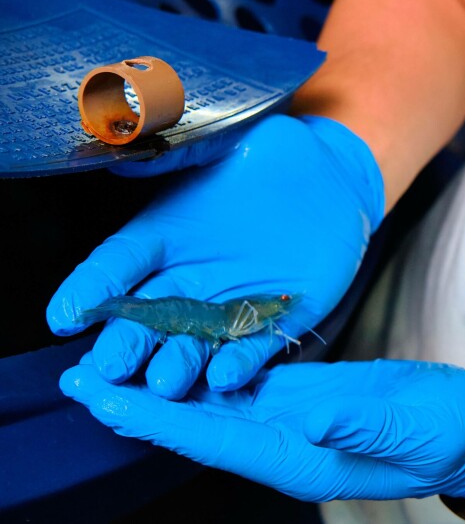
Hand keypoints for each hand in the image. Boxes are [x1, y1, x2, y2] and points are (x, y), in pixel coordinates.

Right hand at [47, 114, 383, 397]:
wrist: (338, 177)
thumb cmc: (278, 154)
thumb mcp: (230, 141)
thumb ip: (183, 152)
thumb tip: (124, 153)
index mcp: (166, 233)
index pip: (117, 265)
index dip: (91, 290)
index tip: (66, 317)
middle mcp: (190, 275)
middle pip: (148, 316)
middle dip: (127, 342)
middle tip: (110, 367)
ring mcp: (231, 301)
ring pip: (194, 341)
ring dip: (178, 363)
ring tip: (164, 383)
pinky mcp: (274, 317)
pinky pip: (252, 346)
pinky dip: (239, 363)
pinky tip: (225, 378)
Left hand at [59, 358, 464, 502]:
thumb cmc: (446, 432)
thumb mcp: (409, 427)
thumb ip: (359, 421)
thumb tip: (310, 413)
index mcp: (302, 455)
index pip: (218, 440)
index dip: (160, 423)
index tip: (107, 403)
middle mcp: (285, 439)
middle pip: (199, 424)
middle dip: (139, 404)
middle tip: (82, 378)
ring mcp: (294, 416)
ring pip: (215, 401)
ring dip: (164, 383)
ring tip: (116, 360)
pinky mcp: (307, 393)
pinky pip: (246, 380)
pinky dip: (209, 364)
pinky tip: (184, 348)